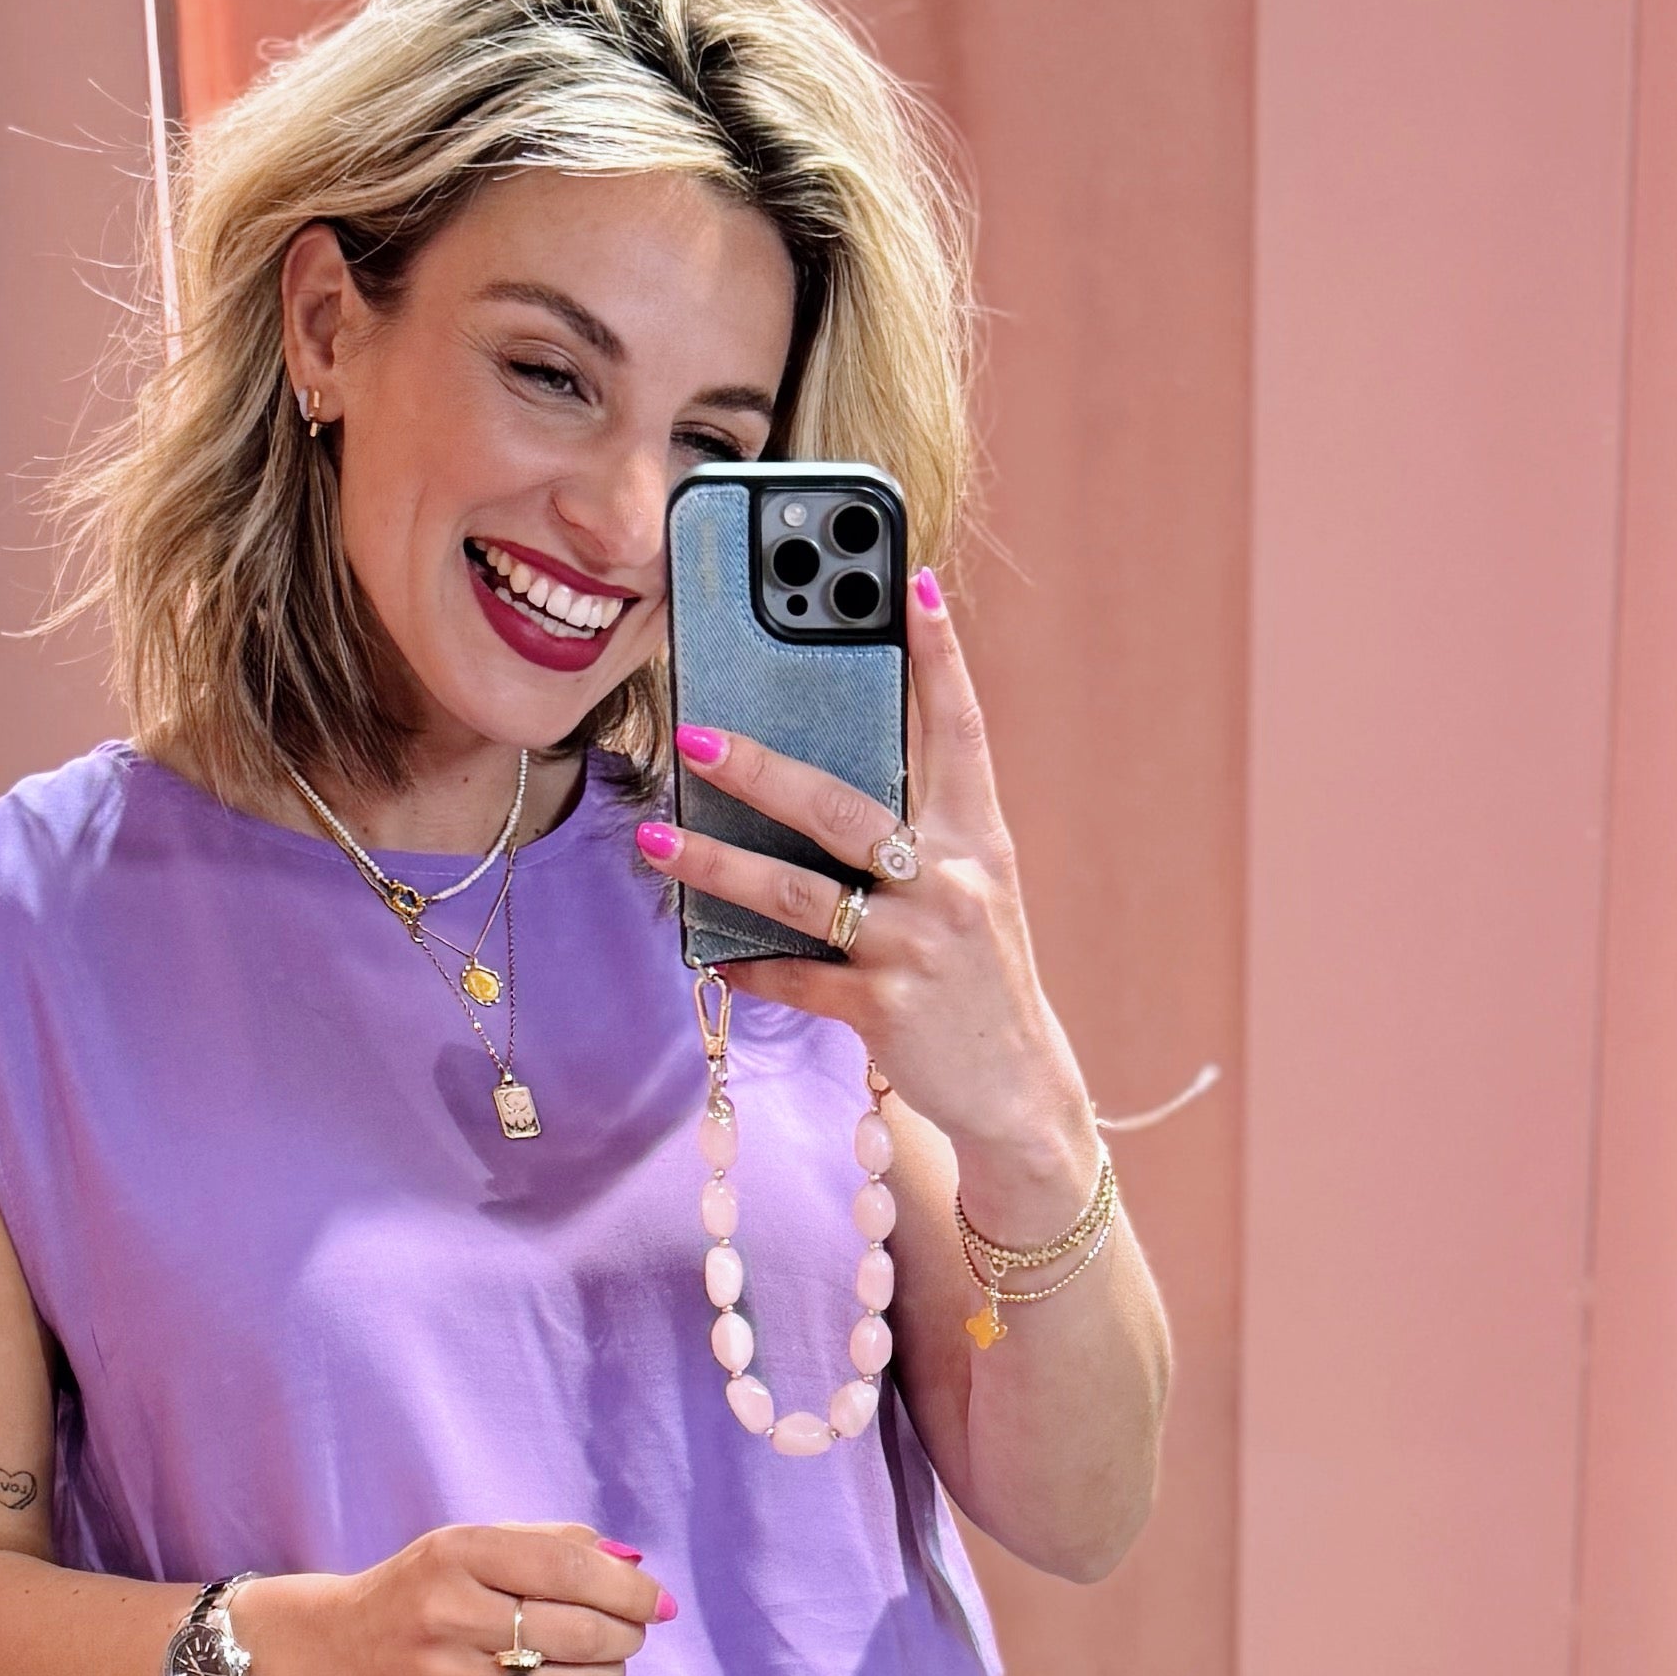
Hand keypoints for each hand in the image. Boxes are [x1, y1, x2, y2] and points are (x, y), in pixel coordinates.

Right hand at [253, 1525, 672, 1675]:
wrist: (335, 1648)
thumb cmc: (425, 1588)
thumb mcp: (474, 1543)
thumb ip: (552, 1544)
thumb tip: (633, 1565)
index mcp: (459, 1552)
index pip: (567, 1569)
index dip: (628, 1589)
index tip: (657, 1603)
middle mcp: (446, 1613)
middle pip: (575, 1632)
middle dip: (623, 1636)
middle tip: (629, 1636)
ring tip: (604, 1668)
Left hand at [635, 574, 1098, 1231]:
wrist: (1019, 1091)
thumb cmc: (977, 976)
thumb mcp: (970, 892)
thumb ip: (916, 831)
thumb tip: (819, 772)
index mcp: (978, 839)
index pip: (959, 729)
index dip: (937, 656)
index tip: (909, 583)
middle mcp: (951, 881)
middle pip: (842, 808)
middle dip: (762, 769)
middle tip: (692, 736)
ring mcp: (917, 947)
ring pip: (799, 893)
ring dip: (718, 866)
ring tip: (657, 842)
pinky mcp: (886, 1010)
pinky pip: (795, 977)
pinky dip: (747, 965)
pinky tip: (705, 952)